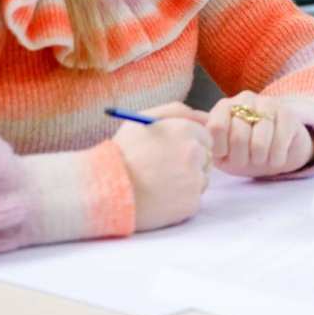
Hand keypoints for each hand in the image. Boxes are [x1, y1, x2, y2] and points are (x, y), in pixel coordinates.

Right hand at [112, 102, 211, 231]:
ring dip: (188, 182)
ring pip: (202, 179)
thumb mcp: (143, 120)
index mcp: (185, 129)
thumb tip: (201, 115)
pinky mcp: (190, 203)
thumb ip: (175, 111)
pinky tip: (162, 198)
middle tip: (167, 170)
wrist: (106, 190)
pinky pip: (194, 200)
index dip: (190, 144)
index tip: (174, 153)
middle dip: (193, 163)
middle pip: (207, 157)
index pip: (206, 136)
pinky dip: (182, 201)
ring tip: (161, 184)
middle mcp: (194, 152)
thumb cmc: (123, 153)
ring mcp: (194, 179)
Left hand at [207, 92, 313, 177]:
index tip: (225, 155)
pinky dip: (276, 159)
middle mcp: (245, 99)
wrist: (277, 152)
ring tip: (260, 159)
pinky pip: (279, 144)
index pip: (216, 127)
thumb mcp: (221, 150)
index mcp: (224, 107)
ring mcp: (268, 104)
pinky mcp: (288, 114)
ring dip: (259, 160)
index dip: (221, 149)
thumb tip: (187, 127)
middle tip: (246, 160)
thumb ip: (206, 140)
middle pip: (238, 136)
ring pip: (259, 142)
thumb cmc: (243, 152)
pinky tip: (275, 158)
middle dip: (242, 158)